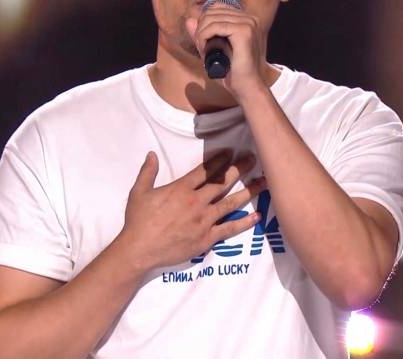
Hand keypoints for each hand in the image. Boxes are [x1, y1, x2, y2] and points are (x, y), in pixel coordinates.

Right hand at [120, 150, 264, 270]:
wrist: (139, 250)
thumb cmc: (138, 221)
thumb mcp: (139, 192)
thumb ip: (147, 172)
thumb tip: (151, 154)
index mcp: (181, 189)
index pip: (205, 171)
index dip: (219, 160)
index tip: (230, 152)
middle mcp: (196, 202)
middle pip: (222, 183)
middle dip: (239, 169)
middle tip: (254, 159)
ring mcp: (203, 221)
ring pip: (231, 203)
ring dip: (248, 192)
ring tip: (264, 183)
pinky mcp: (206, 238)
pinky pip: (229, 229)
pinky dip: (244, 223)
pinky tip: (256, 216)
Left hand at [186, 5, 263, 97]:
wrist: (246, 87)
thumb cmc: (232, 71)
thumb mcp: (213, 50)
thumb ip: (202, 34)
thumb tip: (189, 20)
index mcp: (246, 20)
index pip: (218, 7)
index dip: (204, 21)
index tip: (202, 41)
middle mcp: (250, 18)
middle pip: (213, 10)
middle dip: (201, 28)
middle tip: (200, 47)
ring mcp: (248, 24)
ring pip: (212, 18)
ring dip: (201, 34)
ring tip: (202, 50)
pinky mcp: (244, 31)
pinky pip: (215, 26)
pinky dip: (204, 37)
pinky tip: (204, 49)